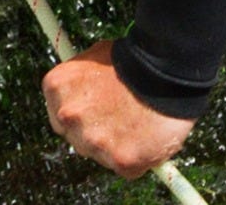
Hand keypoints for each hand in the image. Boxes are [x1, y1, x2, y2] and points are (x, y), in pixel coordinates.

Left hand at [42, 40, 193, 177]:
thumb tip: (83, 94)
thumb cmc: (135, 59)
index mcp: (57, 86)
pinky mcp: (120, 159)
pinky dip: (139, 159)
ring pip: (102, 156)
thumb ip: (82, 81)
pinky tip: (150, 139)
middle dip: (98, 134)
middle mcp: (69, 115)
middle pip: (77, 139)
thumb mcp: (95, 57)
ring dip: (118, 147)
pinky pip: (127, 168)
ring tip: (139, 125)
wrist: (167, 68)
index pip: (60, 117)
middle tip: (122, 121)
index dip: (82, 118)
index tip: (98, 115)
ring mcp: (92, 139)